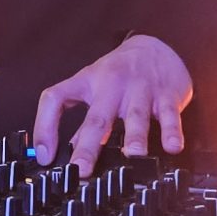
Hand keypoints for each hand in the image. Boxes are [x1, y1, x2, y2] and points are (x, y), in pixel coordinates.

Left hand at [32, 35, 192, 176]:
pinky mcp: (166, 94)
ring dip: (134, 136)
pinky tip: (172, 147)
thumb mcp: (95, 89)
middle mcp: (111, 84)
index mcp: (87, 82)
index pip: (56, 98)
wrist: (156, 46)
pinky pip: (169, 114)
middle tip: (82, 169)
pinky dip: (171, 131)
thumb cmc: (120, 72)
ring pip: (136, 114)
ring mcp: (140, 88)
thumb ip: (84, 123)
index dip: (45, 126)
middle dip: (89, 145)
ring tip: (132, 155)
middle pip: (98, 116)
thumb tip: (67, 155)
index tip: (44, 156)